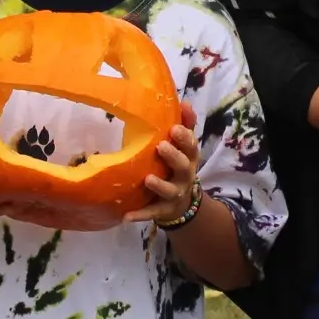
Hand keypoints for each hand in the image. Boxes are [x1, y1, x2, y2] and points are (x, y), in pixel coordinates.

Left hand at [124, 102, 203, 225]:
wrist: (181, 203)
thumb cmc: (176, 166)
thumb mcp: (183, 146)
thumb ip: (184, 125)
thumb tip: (183, 101)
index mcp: (189, 158)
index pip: (192, 147)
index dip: (185, 138)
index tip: (174, 128)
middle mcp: (184, 176)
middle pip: (184, 167)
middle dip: (174, 157)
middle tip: (161, 146)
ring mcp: (174, 194)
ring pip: (169, 191)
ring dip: (159, 185)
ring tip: (148, 179)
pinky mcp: (162, 210)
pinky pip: (151, 213)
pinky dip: (140, 215)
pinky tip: (126, 216)